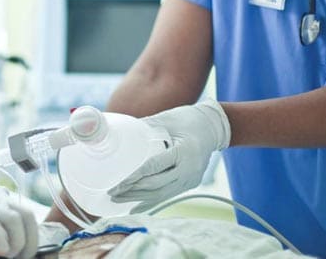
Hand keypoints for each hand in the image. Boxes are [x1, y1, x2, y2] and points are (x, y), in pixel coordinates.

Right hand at [0, 189, 37, 258]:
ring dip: (17, 241)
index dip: (33, 237)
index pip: (29, 216)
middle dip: (29, 240)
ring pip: (14, 218)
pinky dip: (0, 239)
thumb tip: (22, 251)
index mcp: (3, 202)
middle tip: (21, 257)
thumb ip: (5, 234)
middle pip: (27, 215)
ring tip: (7, 254)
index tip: (27, 254)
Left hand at [108, 99, 230, 212]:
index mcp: (184, 151)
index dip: (134, 177)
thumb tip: (116, 132)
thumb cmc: (187, 119)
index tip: (116, 184)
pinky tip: (135, 206)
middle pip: (156, 185)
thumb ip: (143, 127)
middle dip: (132, 191)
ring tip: (118, 199)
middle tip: (112, 193)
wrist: (214, 127)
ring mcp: (191, 179)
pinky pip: (168, 194)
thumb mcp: (166, 119)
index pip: (154, 167)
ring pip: (161, 194)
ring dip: (138, 198)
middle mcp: (189, 169)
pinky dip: (150, 200)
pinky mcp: (190, 183)